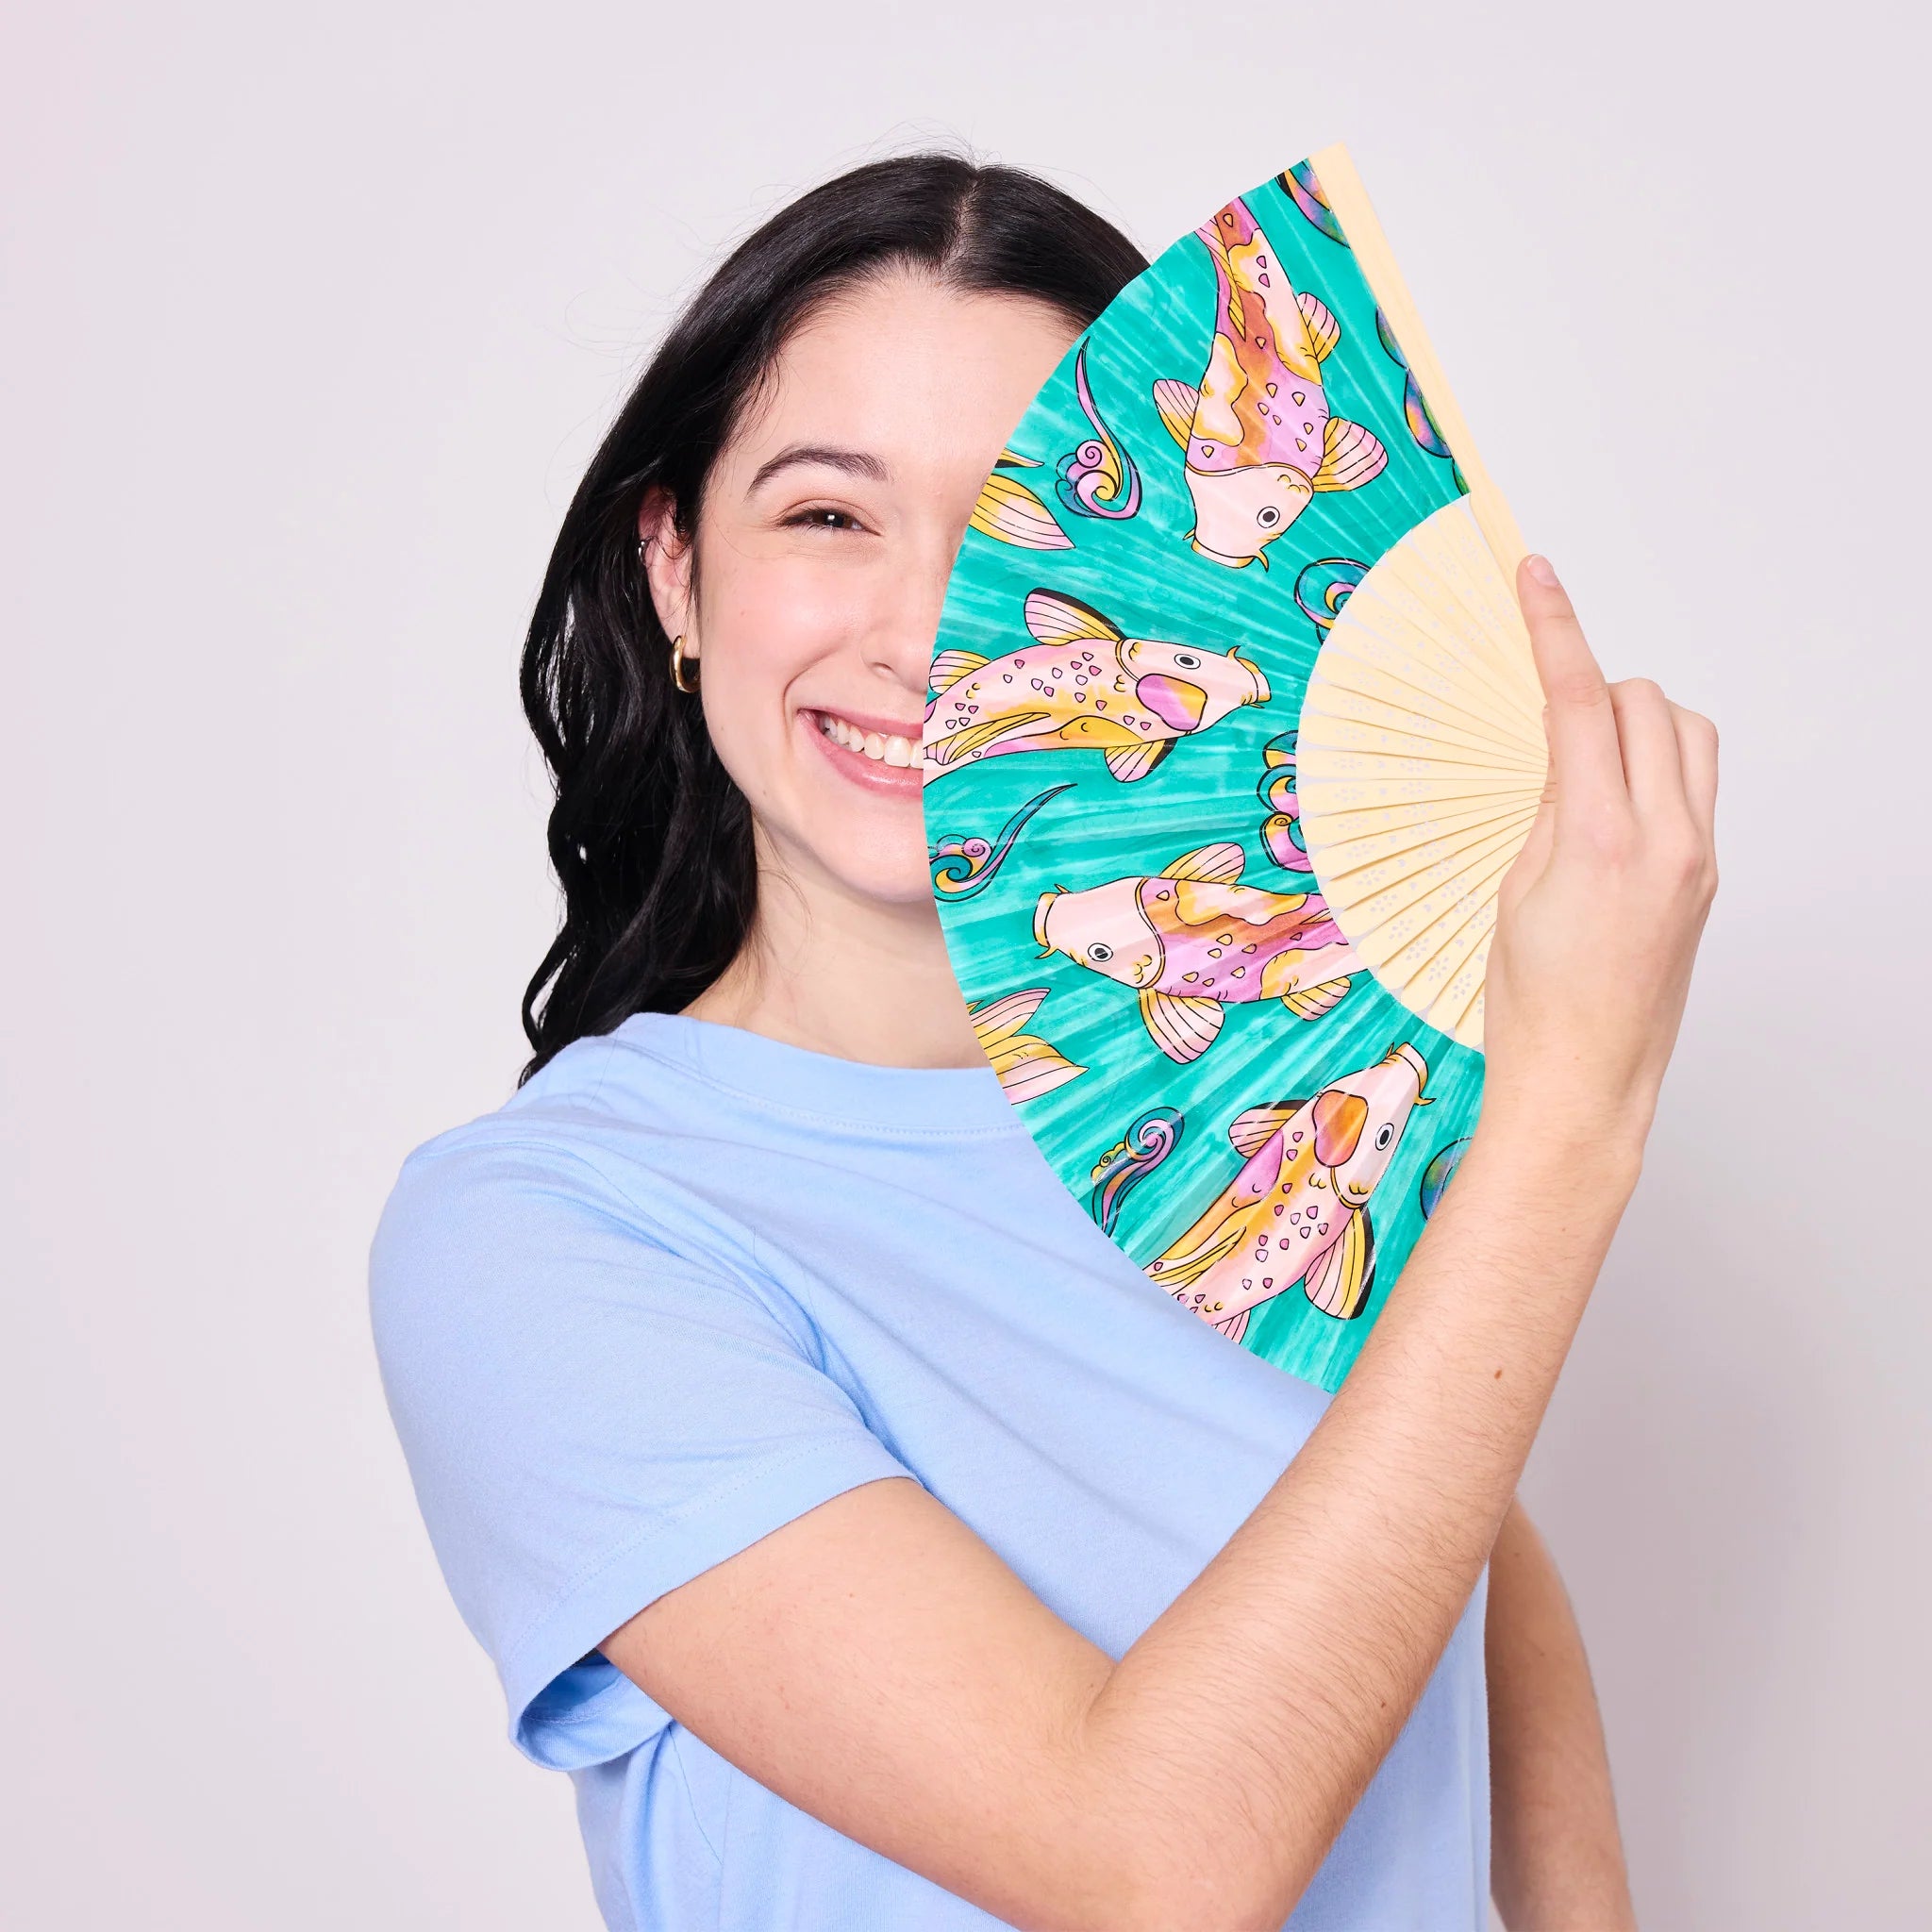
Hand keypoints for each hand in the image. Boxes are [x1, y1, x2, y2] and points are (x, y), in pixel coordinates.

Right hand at [1480, 555, 1718, 1156]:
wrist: (1584, 1082)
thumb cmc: (1532, 1004)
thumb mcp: (1514, 891)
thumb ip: (1548, 807)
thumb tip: (1565, 750)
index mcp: (1602, 838)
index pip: (1582, 701)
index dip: (1554, 630)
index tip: (1536, 578)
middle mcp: (1668, 839)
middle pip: (1647, 704)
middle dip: (1597, 691)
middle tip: (1545, 725)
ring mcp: (1700, 859)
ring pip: (1687, 736)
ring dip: (1637, 725)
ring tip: (1585, 767)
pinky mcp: (1708, 879)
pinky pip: (1693, 788)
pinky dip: (1651, 772)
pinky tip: (1606, 813)